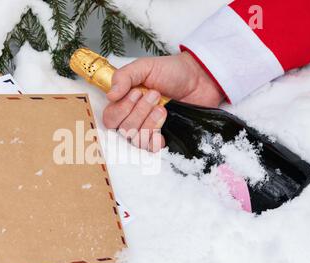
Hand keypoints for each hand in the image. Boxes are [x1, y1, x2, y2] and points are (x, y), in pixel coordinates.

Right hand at [103, 52, 223, 151]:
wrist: (200, 78)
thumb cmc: (172, 71)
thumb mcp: (145, 66)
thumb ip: (124, 77)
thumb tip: (110, 95)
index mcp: (125, 102)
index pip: (110, 118)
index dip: (121, 110)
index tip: (137, 93)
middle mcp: (134, 118)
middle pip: (123, 130)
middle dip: (139, 112)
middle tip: (155, 95)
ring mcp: (148, 129)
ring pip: (136, 140)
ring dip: (149, 124)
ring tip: (163, 108)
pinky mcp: (164, 137)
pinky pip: (151, 149)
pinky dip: (155, 141)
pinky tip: (162, 130)